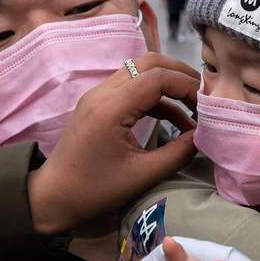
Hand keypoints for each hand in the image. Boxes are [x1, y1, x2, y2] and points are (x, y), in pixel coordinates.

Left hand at [28, 53, 199, 234]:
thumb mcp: (143, 175)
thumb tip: (203, 135)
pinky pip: (131, 87)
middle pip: (149, 62)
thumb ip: (178, 152)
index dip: (187, 86)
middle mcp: (102, 92)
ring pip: (139, 71)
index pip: (157, 77)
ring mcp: (97, 95)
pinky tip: (173, 119)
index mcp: (111, 108)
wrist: (52, 197)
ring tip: (193, 107)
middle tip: (203, 96)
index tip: (207, 105)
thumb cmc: (95, 190)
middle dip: (180, 75)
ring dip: (168, 83)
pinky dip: (155, 96)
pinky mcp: (97, 104)